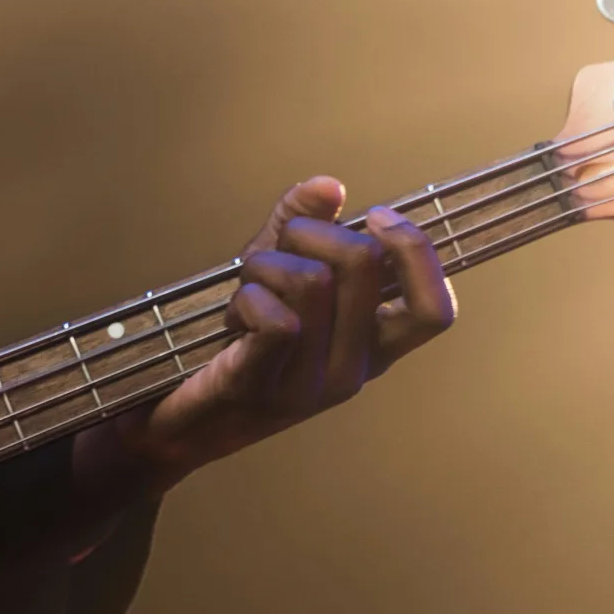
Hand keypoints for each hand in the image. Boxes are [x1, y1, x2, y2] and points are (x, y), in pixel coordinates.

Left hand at [74, 177, 456, 497]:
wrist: (178, 427)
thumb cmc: (233, 347)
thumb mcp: (274, 278)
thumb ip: (302, 228)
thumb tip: (329, 186)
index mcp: (371, 350)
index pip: (435, 311)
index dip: (416, 251)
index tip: (373, 216)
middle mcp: (352, 372)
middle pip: (365, 265)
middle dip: (311, 231)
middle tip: (277, 248)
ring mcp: (309, 387)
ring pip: (313, 282)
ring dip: (267, 263)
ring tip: (246, 287)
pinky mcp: (262, 388)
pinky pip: (277, 320)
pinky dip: (249, 297)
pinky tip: (233, 317)